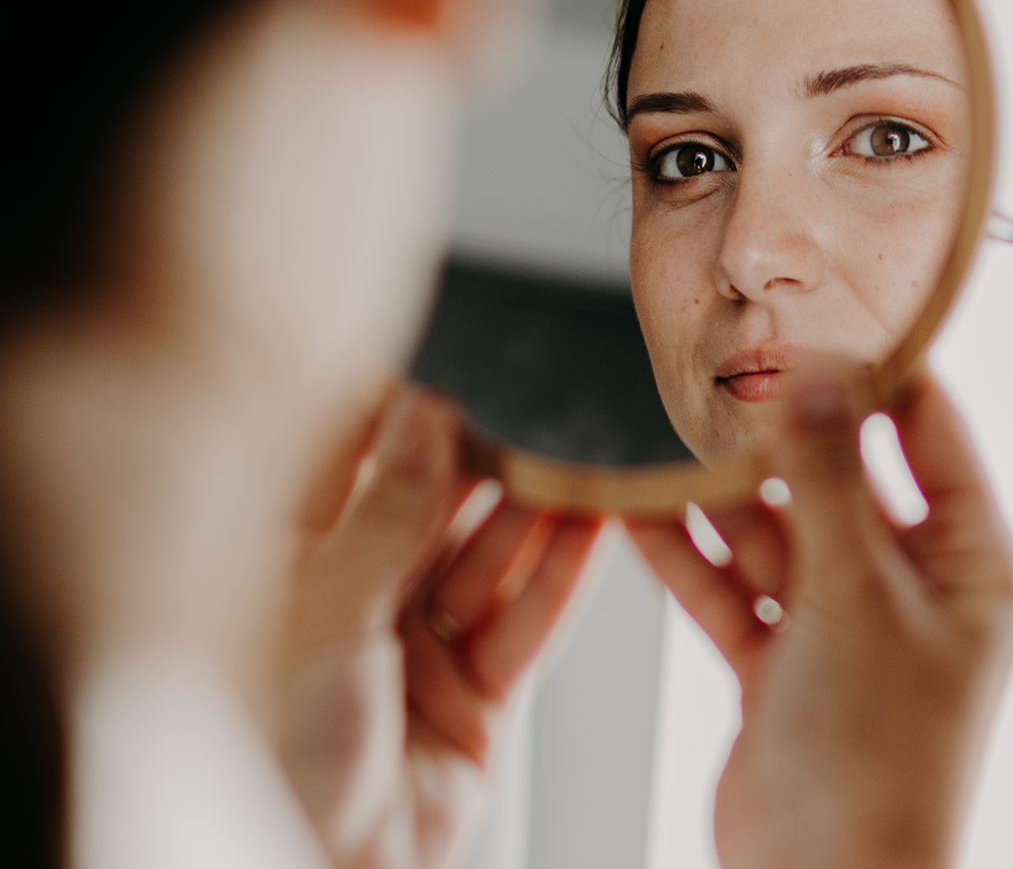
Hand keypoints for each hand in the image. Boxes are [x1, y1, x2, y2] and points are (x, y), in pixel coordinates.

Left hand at [273, 383, 601, 868]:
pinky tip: (594, 529)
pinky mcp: (475, 694)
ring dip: (539, 515)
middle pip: (437, 514)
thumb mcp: (330, 620)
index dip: (403, 424)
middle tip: (535, 417)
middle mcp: (362, 605)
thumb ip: (385, 518)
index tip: (450, 378)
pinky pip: (525, 621)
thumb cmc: (285, 767)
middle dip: (488, 468)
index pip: (355, 473)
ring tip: (581, 463)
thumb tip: (422, 422)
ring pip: (491, 561)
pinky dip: (563, 578)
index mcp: (300, 577)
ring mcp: (421, 648)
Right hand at [629, 373, 1012, 868]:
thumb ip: (827, 475)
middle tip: (723, 382)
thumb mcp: (854, 591)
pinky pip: (727, 583)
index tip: (821, 322)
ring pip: (770, 530)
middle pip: (835, 478)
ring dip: (717, 500)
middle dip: (776, 441)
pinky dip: (686, 553)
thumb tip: (817, 371)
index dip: (877, 376)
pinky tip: (636, 512)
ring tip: (662, 446)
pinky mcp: (776, 654)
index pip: (929, 433)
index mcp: (966, 564)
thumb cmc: (875, 760)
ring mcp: (836, 619)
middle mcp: (904, 584)